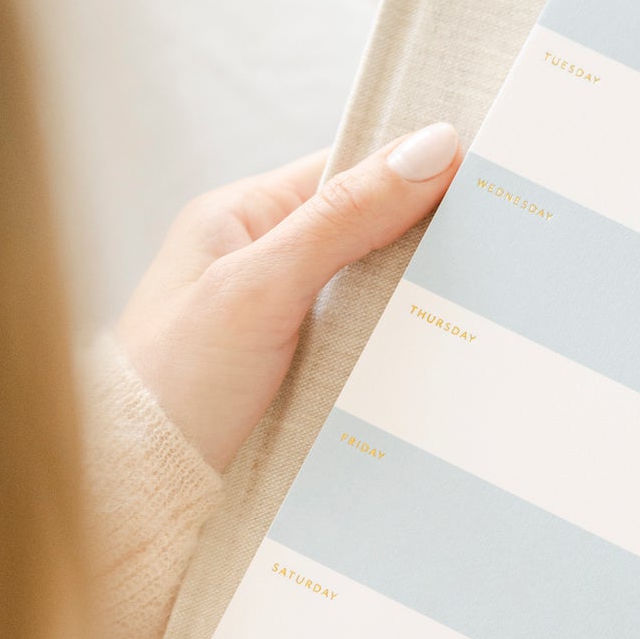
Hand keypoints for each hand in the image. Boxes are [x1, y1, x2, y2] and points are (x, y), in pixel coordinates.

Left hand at [117, 122, 461, 469]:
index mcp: (243, 218)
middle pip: (370, 234)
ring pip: (375, 294)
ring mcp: (285, 323)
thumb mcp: (264, 284)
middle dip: (426, 244)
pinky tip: (441, 359)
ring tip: (485, 306)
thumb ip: (345, 217)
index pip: (348, 171)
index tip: (485, 180)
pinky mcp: (302, 377)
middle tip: (499, 249)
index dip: (412, 172)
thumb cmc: (176, 379)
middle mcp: (264, 264)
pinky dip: (402, 350)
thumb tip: (431, 147)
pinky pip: (368, 346)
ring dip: (418, 305)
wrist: (140, 491)